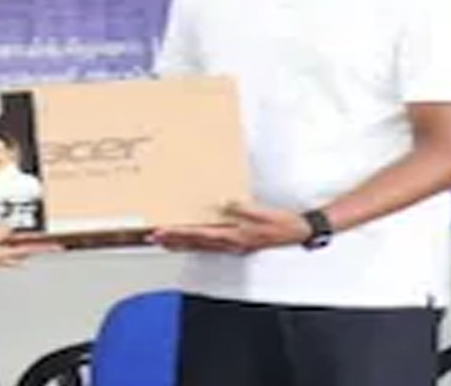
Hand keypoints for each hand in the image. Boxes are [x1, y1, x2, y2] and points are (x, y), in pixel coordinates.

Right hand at [0, 225, 60, 267]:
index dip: (44, 248)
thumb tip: (11, 225)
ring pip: (16, 254)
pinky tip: (9, 244)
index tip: (58, 247)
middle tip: (51, 246)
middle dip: (38, 250)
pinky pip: (5, 252)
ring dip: (26, 250)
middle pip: (26, 253)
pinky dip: (11, 248)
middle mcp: (2, 258)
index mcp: (3, 253)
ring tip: (35, 244)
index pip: (29, 250)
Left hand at [150, 202, 310, 253]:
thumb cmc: (282, 223)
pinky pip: (210, 245)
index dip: (180, 233)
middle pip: (195, 244)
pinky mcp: (236, 244)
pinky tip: (188, 240)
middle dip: (173, 241)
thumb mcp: (264, 213)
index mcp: (236, 236)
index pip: (200, 235)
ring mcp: (233, 245)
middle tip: (152, 236)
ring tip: (162, 239)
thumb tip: (225, 203)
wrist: (298, 232)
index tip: (163, 231)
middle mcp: (231, 244)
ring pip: (200, 246)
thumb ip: (243, 209)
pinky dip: (195, 243)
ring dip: (180, 243)